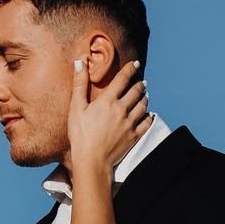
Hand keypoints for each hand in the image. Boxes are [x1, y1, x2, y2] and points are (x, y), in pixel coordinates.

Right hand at [64, 59, 148, 182]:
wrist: (92, 160)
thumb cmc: (80, 135)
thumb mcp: (76, 108)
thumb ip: (79, 84)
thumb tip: (79, 62)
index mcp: (107, 101)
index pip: (122, 79)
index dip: (130, 69)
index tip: (135, 64)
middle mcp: (121, 110)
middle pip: (135, 92)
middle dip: (139, 84)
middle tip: (142, 81)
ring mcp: (129, 123)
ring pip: (143, 106)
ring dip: (145, 98)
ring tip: (145, 94)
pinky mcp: (134, 136)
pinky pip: (146, 123)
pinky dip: (148, 116)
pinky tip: (148, 114)